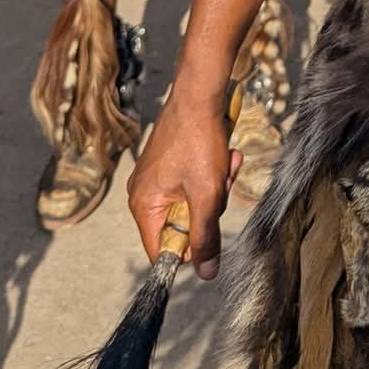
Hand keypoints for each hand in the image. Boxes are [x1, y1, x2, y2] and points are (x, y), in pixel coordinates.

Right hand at [128, 85, 241, 280]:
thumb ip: (205, 236)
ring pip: (192, 203)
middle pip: (181, 225)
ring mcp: (155, 178)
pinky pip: (192, 184)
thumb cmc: (199, 142)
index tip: (210, 232)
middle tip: (219, 185)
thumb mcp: (207, 195)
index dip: (189, 250)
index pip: (161, 251)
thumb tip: (206, 274)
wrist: (199, 94)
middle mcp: (143, 195)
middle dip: (209, 208)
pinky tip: (223, 155)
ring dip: (215, 188)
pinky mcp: (169, 165)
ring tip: (225, 162)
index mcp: (143, 206)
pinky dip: (212, 173)